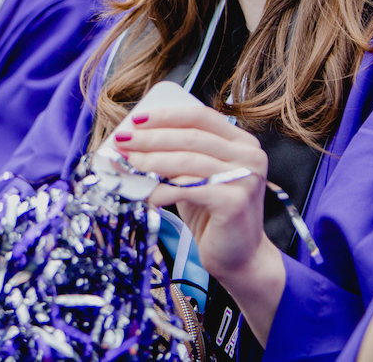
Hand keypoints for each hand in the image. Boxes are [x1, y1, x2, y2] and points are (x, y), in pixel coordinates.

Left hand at [116, 105, 285, 342]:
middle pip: (190, 137)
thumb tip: (135, 141)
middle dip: (151, 138)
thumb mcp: (197, 177)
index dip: (166, 115)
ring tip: (129, 164)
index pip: (199, 116)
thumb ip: (178, 156)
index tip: (136, 119)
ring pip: (188, 161)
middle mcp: (249, 156)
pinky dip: (164, 190)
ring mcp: (244, 178)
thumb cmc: (213, 214)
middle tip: (123, 141)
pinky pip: (189, 189)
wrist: (240, 258)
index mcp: (241, 142)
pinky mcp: (235, 202)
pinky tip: (148, 196)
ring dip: (152, 161)